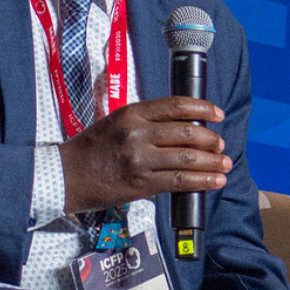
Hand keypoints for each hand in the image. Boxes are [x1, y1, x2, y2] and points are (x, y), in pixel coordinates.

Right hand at [59, 96, 230, 214]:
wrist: (65, 176)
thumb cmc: (90, 150)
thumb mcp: (115, 123)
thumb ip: (145, 123)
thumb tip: (183, 130)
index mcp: (131, 114)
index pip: (176, 106)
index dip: (202, 109)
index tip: (217, 114)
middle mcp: (136, 133)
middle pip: (187, 132)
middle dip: (211, 140)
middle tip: (220, 145)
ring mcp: (139, 159)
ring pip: (187, 158)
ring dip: (212, 162)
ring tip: (224, 164)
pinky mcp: (140, 183)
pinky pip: (179, 181)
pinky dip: (202, 181)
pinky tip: (215, 181)